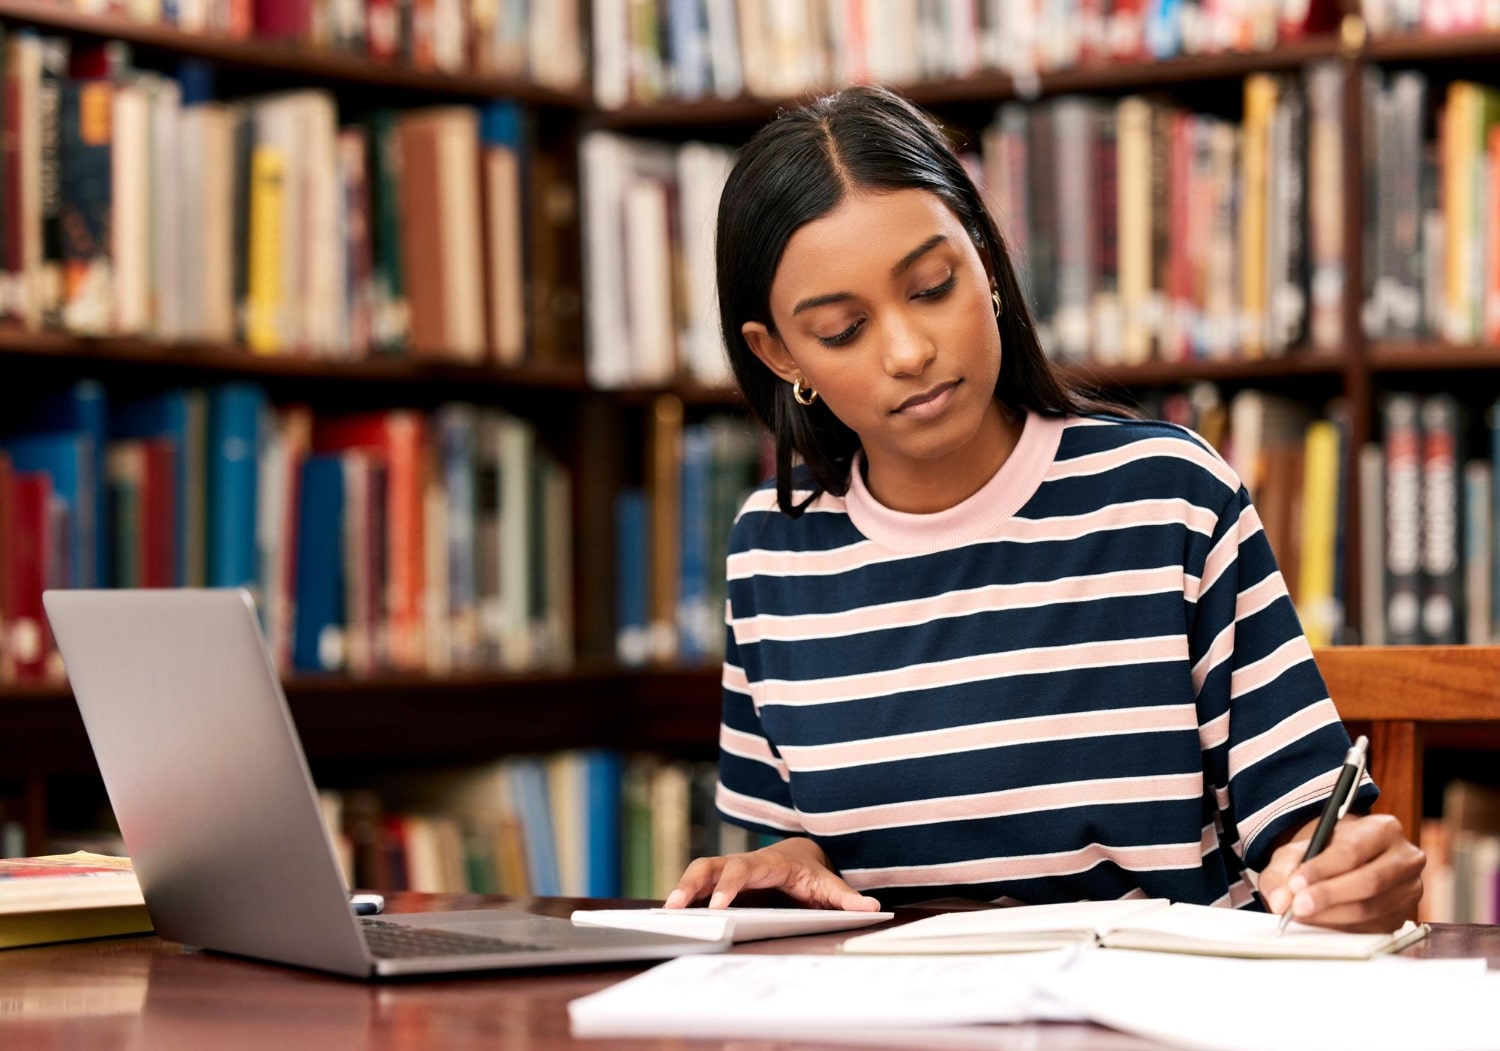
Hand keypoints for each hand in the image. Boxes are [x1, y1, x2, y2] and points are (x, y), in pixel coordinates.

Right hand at [663, 837, 881, 911]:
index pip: (743, 870)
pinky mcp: (722, 883)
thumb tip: (873, 906)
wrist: (802, 857)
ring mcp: (729, 871)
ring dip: (681, 890)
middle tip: (676, 907)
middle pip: (711, 866)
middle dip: (692, 884)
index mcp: (768, 863)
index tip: (720, 906)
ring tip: (666, 913)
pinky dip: (684, 898)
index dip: (730, 886)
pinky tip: (671, 917)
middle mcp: (743, 863)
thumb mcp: (831, 884)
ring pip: (699, 873)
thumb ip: (847, 897)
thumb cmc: (814, 872)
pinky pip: (698, 887)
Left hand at [1259, 813, 1424, 931]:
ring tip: (1303, 915)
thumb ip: (1282, 871)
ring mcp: (1409, 890)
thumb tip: (1280, 901)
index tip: (1296, 883)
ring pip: (1372, 908)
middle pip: (1369, 881)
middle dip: (1328, 896)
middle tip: (1298, 907)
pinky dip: (1343, 928)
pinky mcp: (1404, 916)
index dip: (1322, 869)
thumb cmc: (1324, 853)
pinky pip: (1374, 927)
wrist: (1346, 864)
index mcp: (1383, 829)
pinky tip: (1321, 924)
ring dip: (1332, 916)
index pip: (1352, 850)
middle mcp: (1405, 858)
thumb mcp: (1297, 851)